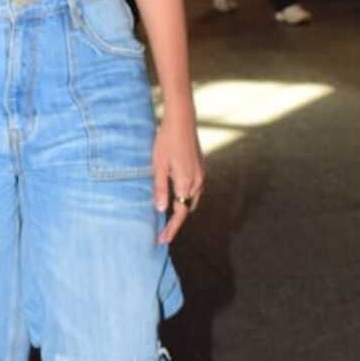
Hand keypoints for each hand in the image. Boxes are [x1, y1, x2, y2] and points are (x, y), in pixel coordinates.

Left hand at [152, 111, 204, 245]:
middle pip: (187, 208)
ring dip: (181, 208)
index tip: (162, 240)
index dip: (171, 228)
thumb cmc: (166, 141)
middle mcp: (197, 181)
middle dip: (176, 221)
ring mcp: (201, 174)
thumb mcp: (158, 166)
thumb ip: (160, 189)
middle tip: (161, 231)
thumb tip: (161, 210)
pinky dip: (185, 197)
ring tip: (167, 217)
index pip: (180, 213)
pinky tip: (175, 196)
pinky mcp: (200, 167)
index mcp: (186, 183)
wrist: (181, 120)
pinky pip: (194, 189)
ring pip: (192, 199)